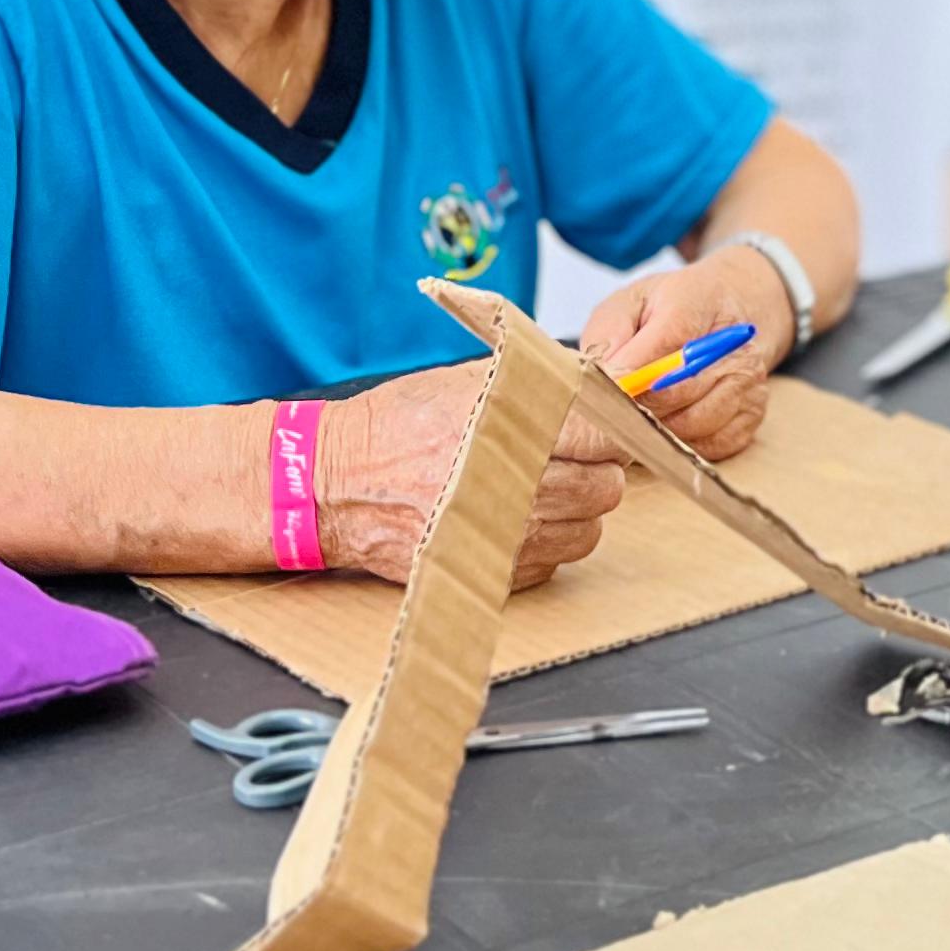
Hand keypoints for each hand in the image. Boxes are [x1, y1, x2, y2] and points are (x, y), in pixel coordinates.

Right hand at [315, 365, 627, 587]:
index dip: (613, 428)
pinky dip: (547, 543)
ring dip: (576, 511)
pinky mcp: (494, 571)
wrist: (337, 483)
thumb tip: (597, 379)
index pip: (607, 435)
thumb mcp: (467, 380)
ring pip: (588, 531)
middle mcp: (518, 487)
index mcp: (517, 428)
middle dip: (596, 470)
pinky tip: (515, 516)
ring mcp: (508, 536)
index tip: (606, 424)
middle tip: (570, 455)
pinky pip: (553, 564)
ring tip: (541, 487)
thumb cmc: (396, 426)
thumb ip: (538, 382)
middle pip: (606, 487)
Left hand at [575, 243, 793, 461]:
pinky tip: (668, 424)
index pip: (663, 348)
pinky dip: (682, 443)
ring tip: (638, 416)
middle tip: (610, 412)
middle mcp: (732, 347)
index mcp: (697, 306)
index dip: (629, 376)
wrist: (734, 307)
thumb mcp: (632, 302)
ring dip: (658, 427)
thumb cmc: (673, 308)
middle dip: (636, 406)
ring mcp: (746, 382)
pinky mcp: (752, 413)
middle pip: (676, 392)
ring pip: (690, 425)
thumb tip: (605, 374)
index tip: (604, 390)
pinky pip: (709, 446)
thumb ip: (610, 332)